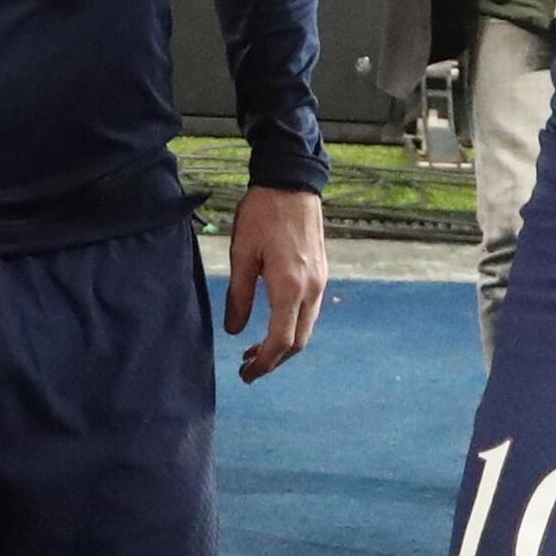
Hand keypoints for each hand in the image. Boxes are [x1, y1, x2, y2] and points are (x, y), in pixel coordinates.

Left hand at [222, 185, 328, 381]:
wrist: (291, 182)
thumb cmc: (262, 214)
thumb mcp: (241, 254)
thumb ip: (239, 296)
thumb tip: (234, 331)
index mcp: (290, 287)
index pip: (281, 341)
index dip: (263, 363)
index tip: (245, 373)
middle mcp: (311, 289)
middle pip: (298, 342)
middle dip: (274, 360)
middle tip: (248, 367)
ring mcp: (320, 281)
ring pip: (306, 328)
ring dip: (284, 344)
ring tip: (256, 348)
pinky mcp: (321, 272)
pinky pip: (310, 311)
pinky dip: (292, 326)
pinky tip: (273, 322)